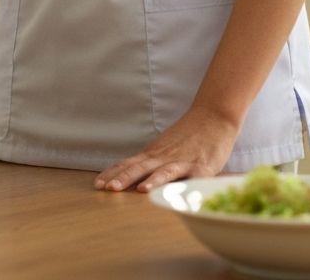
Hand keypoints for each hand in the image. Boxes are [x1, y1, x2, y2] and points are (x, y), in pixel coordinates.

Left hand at [94, 106, 238, 191]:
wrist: (213, 118)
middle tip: (104, 189)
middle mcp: (161, 156)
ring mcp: (179, 161)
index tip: (96, 184)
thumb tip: (135, 178)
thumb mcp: (166, 149)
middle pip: (137, 167)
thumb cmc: (189, 138)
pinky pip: (183, 176)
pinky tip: (161, 191)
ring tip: (129, 189)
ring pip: (157, 171)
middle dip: (119, 178)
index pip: (127, 164)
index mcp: (153, 154)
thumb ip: (153, 164)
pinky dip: (170, 184)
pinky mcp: (199, 168)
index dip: (112, 174)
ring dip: (142, 180)